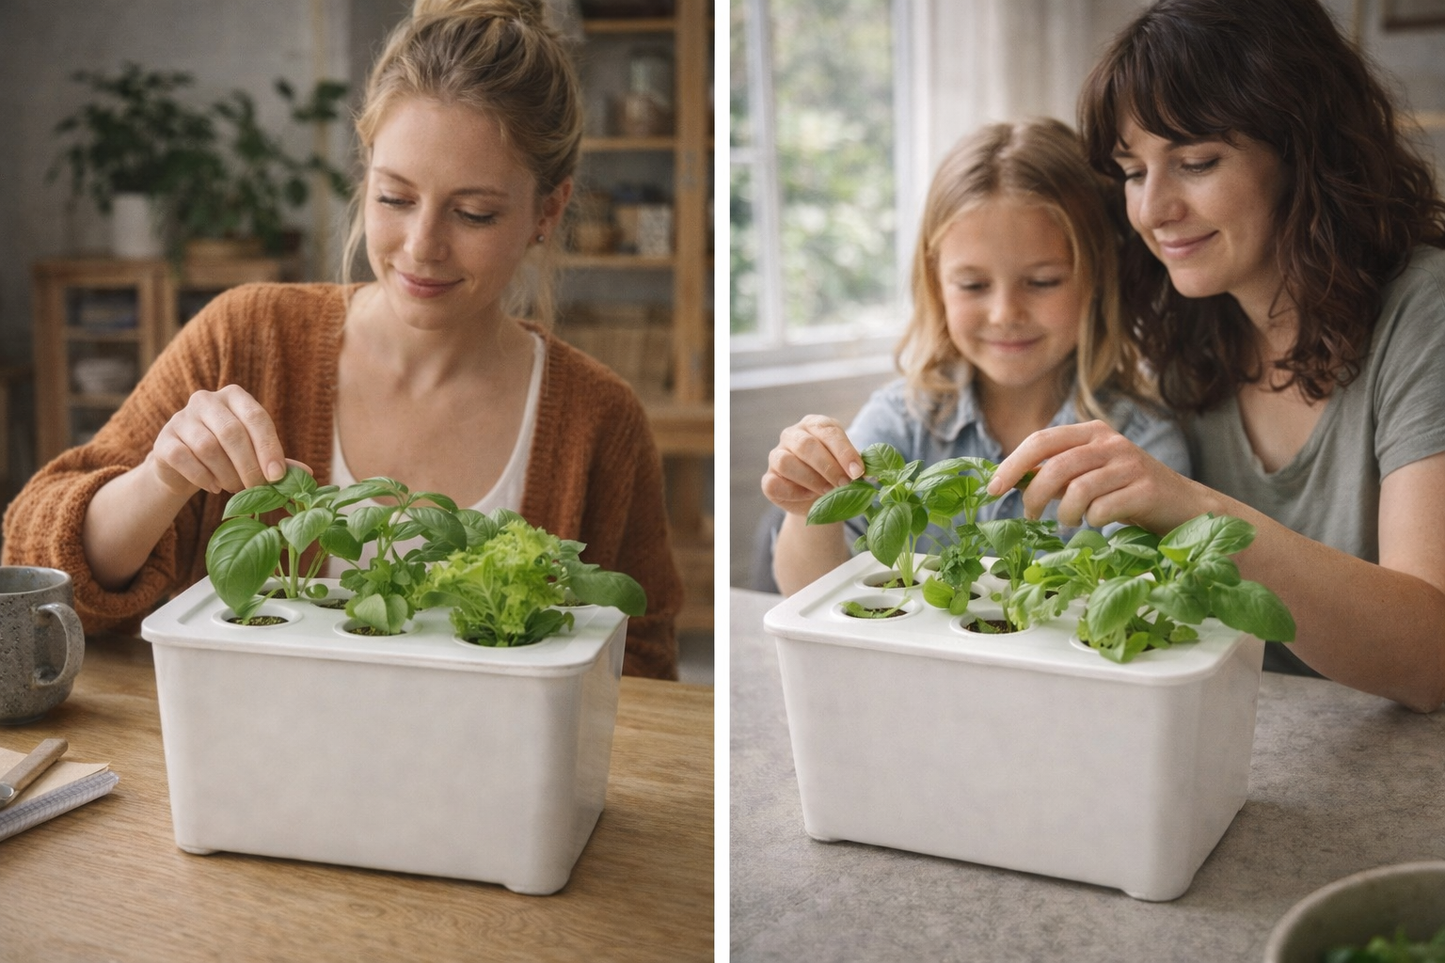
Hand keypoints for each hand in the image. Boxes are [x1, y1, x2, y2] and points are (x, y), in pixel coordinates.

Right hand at [146, 385, 297, 496]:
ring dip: (227, 474)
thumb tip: (307, 475)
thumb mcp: (255, 454)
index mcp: (235, 397)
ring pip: (208, 447)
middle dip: (249, 466)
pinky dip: (203, 477)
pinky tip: (214, 487)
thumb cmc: (229, 456)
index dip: (269, 448)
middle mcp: (206, 400)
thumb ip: (279, 461)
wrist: (183, 465)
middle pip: (232, 433)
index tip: (277, 477)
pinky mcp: (164, 439)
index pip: (257, 418)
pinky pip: (184, 458)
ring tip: (235, 487)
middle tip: (257, 488)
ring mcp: (181, 417)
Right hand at [761, 415, 864, 516]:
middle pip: (806, 445)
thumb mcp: (848, 467)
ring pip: (786, 462)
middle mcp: (793, 435)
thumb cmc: (836, 476)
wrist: (818, 501)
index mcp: (815, 425)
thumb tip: (868, 474)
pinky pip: (774, 483)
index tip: (858, 472)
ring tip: (828, 491)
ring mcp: (777, 455)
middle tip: (845, 484)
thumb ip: (855, 467)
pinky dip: (794, 493)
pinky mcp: (768, 478)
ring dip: (811, 479)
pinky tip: (808, 496)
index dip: (844, 452)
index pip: (828, 431)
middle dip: (828, 467)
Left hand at [987, 420, 1212, 531]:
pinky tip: (1099, 522)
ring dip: (1064, 514)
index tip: (993, 490)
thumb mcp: (1089, 474)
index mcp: (1092, 431)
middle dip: (1034, 496)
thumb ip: (1056, 472)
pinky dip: (1092, 522)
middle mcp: (1111, 442)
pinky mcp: (1147, 489)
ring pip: (1077, 490)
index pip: (1041, 441)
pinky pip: (1102, 510)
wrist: (1183, 506)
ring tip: (1067, 522)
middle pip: (1055, 466)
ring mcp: (1131, 464)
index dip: (1012, 465)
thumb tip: (1010, 479)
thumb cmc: (1126, 492)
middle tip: (1029, 516)